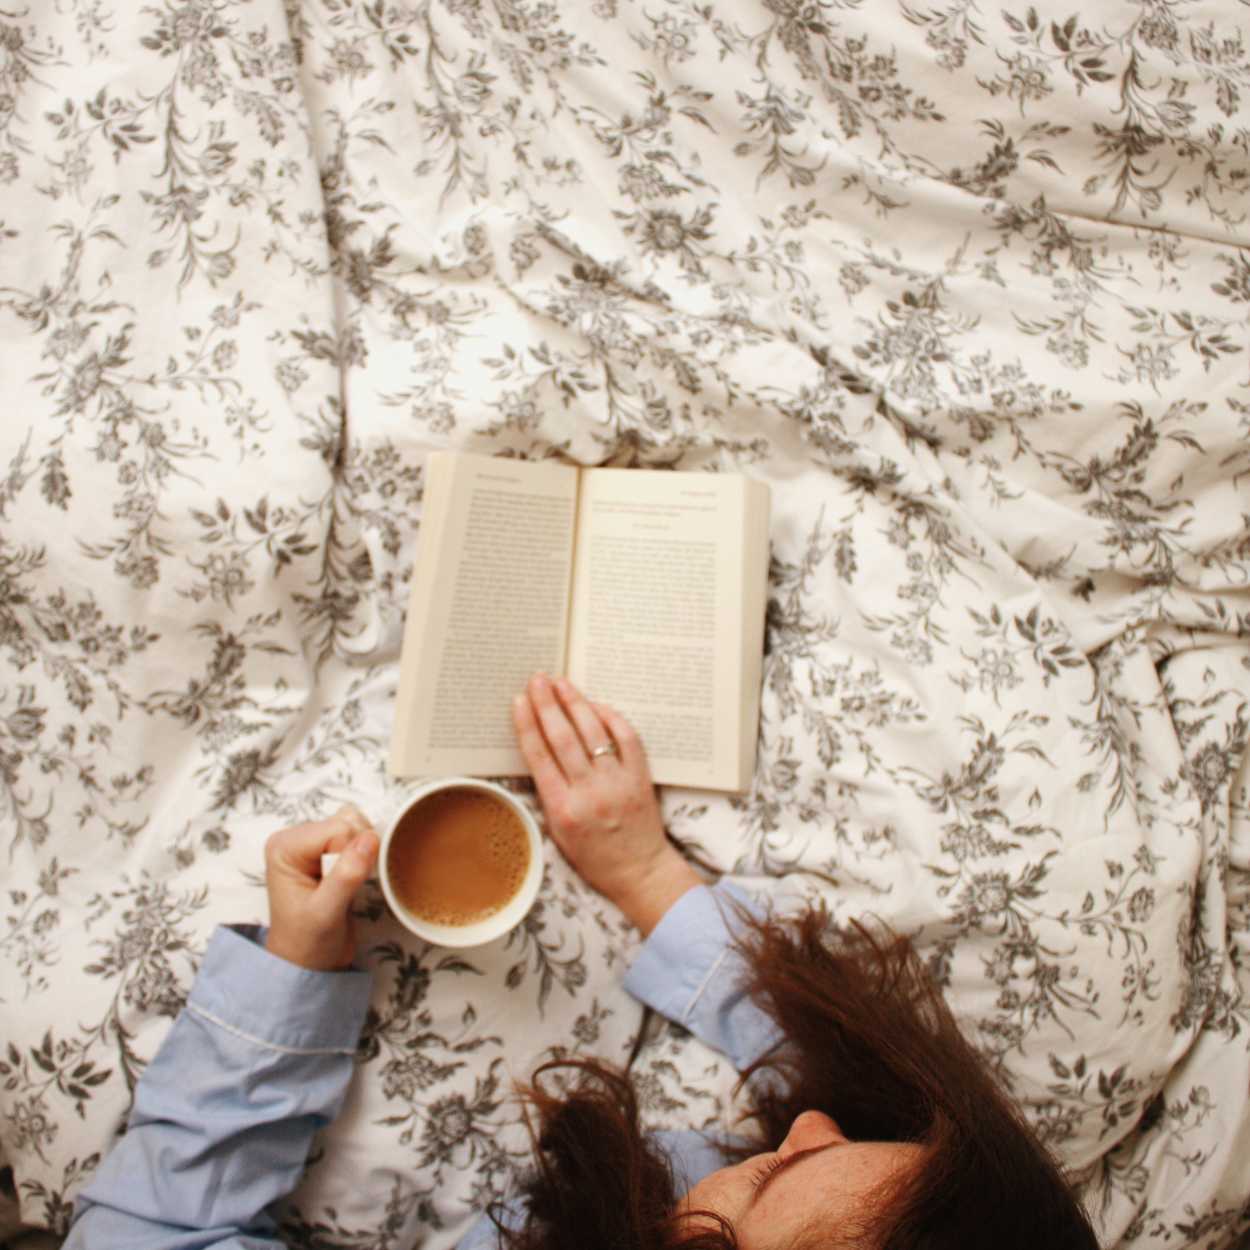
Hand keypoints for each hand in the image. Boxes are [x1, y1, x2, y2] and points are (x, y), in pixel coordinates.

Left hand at [264, 805, 379, 970]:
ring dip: (363, 853)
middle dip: (358, 852)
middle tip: (345, 886)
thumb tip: (370, 839)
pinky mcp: (328, 849)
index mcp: (285, 846)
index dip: (350, 856)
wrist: (308, 962)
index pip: (337, 829)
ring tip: (348, 883)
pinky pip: (359, 834)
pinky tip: (354, 877)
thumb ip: (346, 877)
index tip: (340, 887)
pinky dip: (365, 853)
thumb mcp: (326, 914)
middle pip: (348, 822)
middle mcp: (296, 837)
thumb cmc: (308, 941)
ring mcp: (312, 842)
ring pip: (356, 824)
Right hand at [512, 673, 700, 934]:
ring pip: (593, 733)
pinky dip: (610, 717)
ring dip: (575, 703)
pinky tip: (596, 705)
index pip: (539, 757)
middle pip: (563, 738)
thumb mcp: (558, 832)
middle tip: (537, 680)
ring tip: (561, 683)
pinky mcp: (640, 777)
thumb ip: (548, 792)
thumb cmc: (594, 856)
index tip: (518, 701)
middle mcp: (589, 793)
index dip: (527, 724)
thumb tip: (538, 748)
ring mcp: (617, 783)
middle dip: (547, 705)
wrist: (639, 872)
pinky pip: (626, 738)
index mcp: (563, 809)